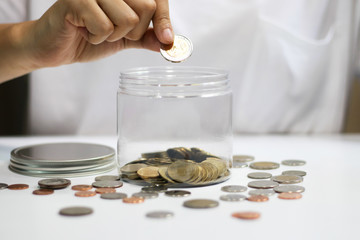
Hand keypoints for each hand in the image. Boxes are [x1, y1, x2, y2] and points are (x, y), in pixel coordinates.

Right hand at [28, 0, 173, 66]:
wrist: (56, 47)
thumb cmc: (88, 37)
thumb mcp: (124, 38)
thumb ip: (145, 37)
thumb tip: (168, 42)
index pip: (156, 0)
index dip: (164, 20)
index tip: (166, 39)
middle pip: (146, 8)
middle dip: (133, 32)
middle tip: (111, 32)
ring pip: (127, 19)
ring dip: (113, 36)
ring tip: (95, 31)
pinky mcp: (77, 0)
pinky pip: (105, 27)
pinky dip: (96, 38)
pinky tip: (83, 31)